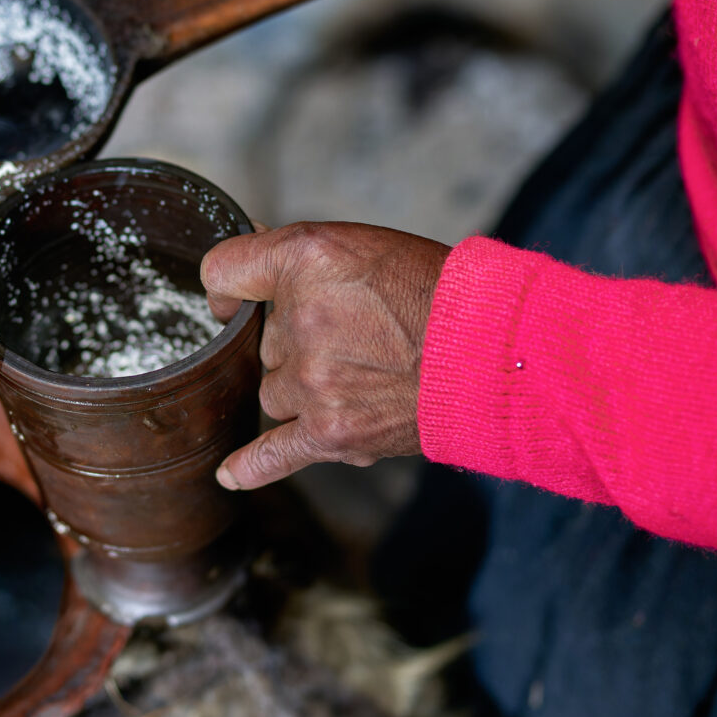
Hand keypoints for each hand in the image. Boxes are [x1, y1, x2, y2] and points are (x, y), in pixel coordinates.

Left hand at [201, 222, 448, 489]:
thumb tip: (237, 272)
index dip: (231, 285)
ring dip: (305, 387)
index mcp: (304, 260)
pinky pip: (276, 453)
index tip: (237, 297)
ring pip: (276, 391)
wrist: (491, 349)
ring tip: (364, 374)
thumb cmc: (433, 290)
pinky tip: (228, 473)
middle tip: (360, 334)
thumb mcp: (359, 243)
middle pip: (263, 341)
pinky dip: (251, 466)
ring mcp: (313, 381)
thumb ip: (290, 253)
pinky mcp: (332, 431)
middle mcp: (301, 320)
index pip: (226, 271)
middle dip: (299, 340)